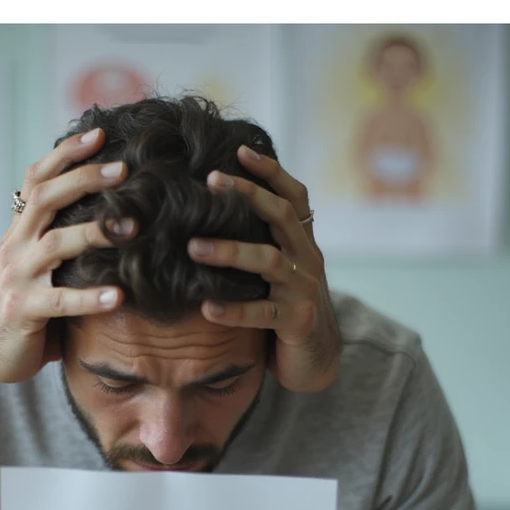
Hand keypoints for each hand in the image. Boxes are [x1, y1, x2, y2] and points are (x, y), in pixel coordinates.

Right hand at [0, 127, 134, 382]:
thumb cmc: (31, 301)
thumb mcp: (42, 260)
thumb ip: (63, 233)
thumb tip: (113, 200)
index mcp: (22, 229)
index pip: (39, 179)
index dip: (66, 154)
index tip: (100, 134)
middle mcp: (16, 245)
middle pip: (47, 199)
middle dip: (85, 180)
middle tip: (124, 170)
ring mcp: (18, 277)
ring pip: (55, 245)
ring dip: (95, 234)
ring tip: (132, 230)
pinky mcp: (23, 311)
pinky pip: (60, 302)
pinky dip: (90, 297)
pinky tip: (118, 296)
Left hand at [187, 144, 339, 392]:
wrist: (316, 359)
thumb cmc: (285, 309)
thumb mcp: (277, 271)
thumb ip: (260, 243)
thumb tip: (213, 208)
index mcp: (303, 243)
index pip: (293, 196)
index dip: (270, 171)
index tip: (239, 150)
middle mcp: (308, 260)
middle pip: (281, 216)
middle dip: (247, 194)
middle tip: (209, 180)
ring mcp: (303, 291)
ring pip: (270, 262)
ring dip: (230, 251)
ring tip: (193, 248)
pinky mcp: (296, 323)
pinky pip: (262, 314)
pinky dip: (234, 310)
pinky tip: (207, 307)